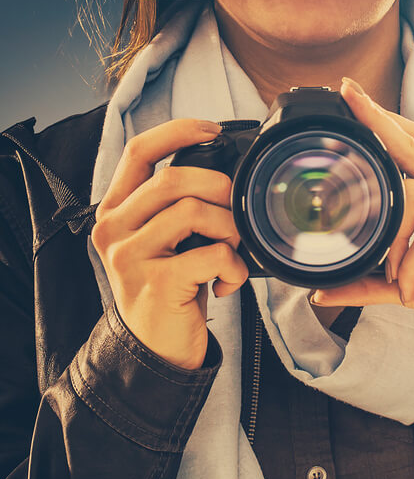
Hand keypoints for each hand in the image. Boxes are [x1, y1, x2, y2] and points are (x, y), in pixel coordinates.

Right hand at [91, 119, 248, 369]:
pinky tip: (227, 282)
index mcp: (116, 210)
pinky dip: (234, 267)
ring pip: (195, 211)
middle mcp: (114, 228)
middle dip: (221, 190)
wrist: (155, 348)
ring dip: (230, 230)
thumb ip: (175, 208)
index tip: (213, 130)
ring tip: (232, 252)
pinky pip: (212, 254)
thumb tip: (225, 177)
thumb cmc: (169, 289)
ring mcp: (131, 256)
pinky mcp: (156, 283)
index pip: (139, 151)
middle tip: (235, 216)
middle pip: (175, 180)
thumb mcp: (162, 242)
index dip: (178, 132)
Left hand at [310, 78, 413, 390]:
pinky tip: (410, 287)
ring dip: (390, 238)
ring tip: (392, 273)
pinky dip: (410, 265)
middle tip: (347, 99)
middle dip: (379, 123)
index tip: (353, 97)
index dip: (387, 120)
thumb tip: (323, 289)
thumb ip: (371, 282)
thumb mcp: (410, 285)